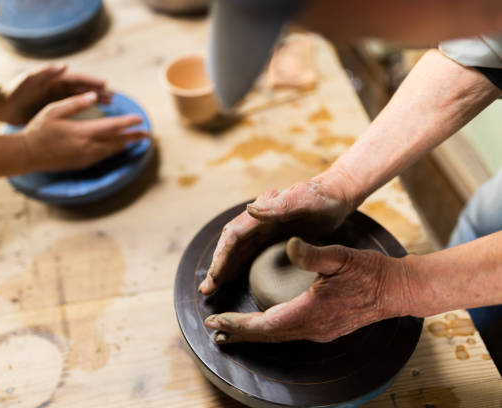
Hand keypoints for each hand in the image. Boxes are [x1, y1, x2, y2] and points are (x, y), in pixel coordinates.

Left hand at [2, 64, 112, 124]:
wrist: (2, 106)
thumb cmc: (15, 91)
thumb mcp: (30, 79)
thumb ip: (47, 72)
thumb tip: (66, 65)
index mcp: (55, 79)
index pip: (78, 79)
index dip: (92, 81)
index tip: (105, 84)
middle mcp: (59, 88)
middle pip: (83, 89)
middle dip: (99, 92)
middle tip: (114, 96)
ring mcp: (58, 99)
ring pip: (82, 100)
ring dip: (96, 101)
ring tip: (110, 105)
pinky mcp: (55, 111)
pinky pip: (75, 111)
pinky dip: (86, 112)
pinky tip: (95, 117)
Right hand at [19, 92, 148, 171]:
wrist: (28, 154)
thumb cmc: (39, 129)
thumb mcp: (54, 110)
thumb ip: (75, 103)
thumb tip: (93, 96)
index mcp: (82, 131)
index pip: (112, 126)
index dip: (128, 123)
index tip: (140, 119)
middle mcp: (88, 146)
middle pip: (117, 141)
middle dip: (133, 137)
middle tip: (148, 134)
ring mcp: (85, 157)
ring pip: (111, 151)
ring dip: (125, 145)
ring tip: (136, 140)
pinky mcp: (82, 164)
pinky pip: (103, 156)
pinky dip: (113, 151)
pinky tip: (117, 148)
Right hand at [198, 179, 353, 294]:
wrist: (338, 193)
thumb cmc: (324, 197)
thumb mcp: (305, 200)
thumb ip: (280, 205)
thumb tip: (249, 209)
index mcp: (262, 210)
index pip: (234, 235)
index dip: (222, 256)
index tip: (214, 276)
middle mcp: (258, 219)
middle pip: (231, 244)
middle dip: (217, 266)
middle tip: (206, 289)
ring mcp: (264, 227)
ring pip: (237, 250)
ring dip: (224, 268)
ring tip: (212, 288)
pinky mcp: (272, 235)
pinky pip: (250, 252)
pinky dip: (238, 266)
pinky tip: (234, 279)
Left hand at [204, 237, 412, 342]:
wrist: (396, 290)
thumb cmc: (368, 272)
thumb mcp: (340, 256)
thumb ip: (312, 252)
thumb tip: (290, 243)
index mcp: (310, 311)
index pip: (265, 324)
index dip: (239, 323)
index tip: (217, 321)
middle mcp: (312, 327)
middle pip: (267, 335)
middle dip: (238, 332)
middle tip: (213, 330)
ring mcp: (320, 330)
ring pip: (277, 337)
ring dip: (252, 334)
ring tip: (230, 333)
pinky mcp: (325, 328)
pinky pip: (289, 334)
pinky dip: (269, 332)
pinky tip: (263, 327)